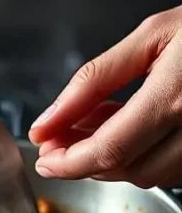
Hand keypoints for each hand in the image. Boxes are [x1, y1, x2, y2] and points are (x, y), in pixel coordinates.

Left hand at [29, 6, 181, 187]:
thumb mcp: (151, 36)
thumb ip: (92, 81)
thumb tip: (46, 124)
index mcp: (176, 97)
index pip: (108, 150)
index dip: (68, 163)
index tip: (43, 158)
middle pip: (125, 169)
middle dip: (84, 160)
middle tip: (59, 139)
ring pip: (148, 175)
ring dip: (111, 159)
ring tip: (91, 126)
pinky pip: (171, 169)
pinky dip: (141, 155)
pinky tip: (127, 128)